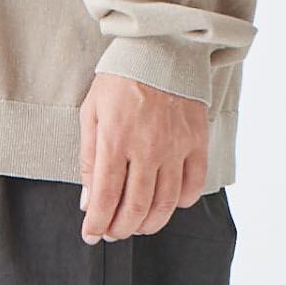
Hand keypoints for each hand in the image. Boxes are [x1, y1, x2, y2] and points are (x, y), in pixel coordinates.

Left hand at [78, 73, 208, 240]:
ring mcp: (176, 147)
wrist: (161, 49)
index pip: (106, 198)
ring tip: (136, 226)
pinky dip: (181, 203)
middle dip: (120, 229)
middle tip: (112, 233)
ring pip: (165, 204)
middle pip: (136, 208)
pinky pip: (193, 186)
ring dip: (149, 224)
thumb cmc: (119, 80)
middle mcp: (147, 148)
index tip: (91, 235)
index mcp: (115, 140)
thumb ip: (88, 158)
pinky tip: (168, 205)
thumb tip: (88, 200)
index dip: (97, 224)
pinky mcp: (197, 142)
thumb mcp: (91, 113)